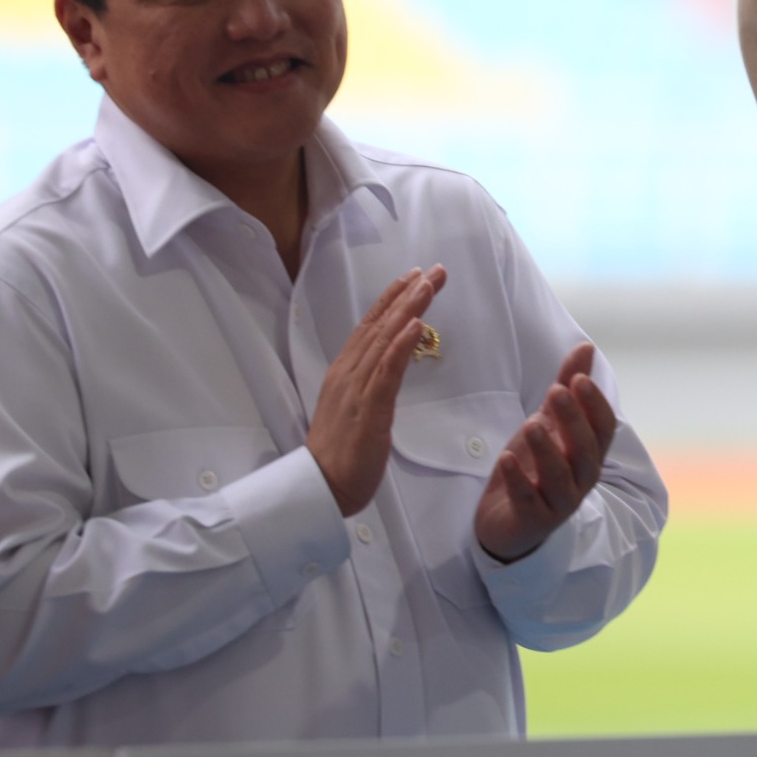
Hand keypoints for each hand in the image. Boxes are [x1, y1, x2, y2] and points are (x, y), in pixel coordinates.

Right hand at [307, 265, 445, 517]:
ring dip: (408, 309)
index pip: (370, 327)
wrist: (321, 487)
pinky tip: (416, 325)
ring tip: (429, 284)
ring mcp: (357, 389)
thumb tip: (387, 366)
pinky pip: (387, 371)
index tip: (415, 276)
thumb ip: (369, 384)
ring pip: (385, 340)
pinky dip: (401, 345)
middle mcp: (348, 373)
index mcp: (344, 372)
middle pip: (381, 325)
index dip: (392, 299)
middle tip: (435, 269)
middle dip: (409, 295)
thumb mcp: (356, 408)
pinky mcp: (368, 409)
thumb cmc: (340, 452)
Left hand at [474, 344, 619, 563]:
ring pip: (560, 478)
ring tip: (531, 424)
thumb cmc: (533, 466)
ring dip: (547, 449)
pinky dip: (518, 480)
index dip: (594, 404)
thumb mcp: (548, 422)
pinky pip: (527, 500)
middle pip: (587, 450)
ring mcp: (558, 502)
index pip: (604, 428)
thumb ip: (567, 387)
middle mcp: (581, 478)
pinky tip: (505, 459)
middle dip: (573, 420)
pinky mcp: (532, 520)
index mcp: (589, 453)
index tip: (578, 379)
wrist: (506, 521)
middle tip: (555, 391)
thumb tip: (586, 347)